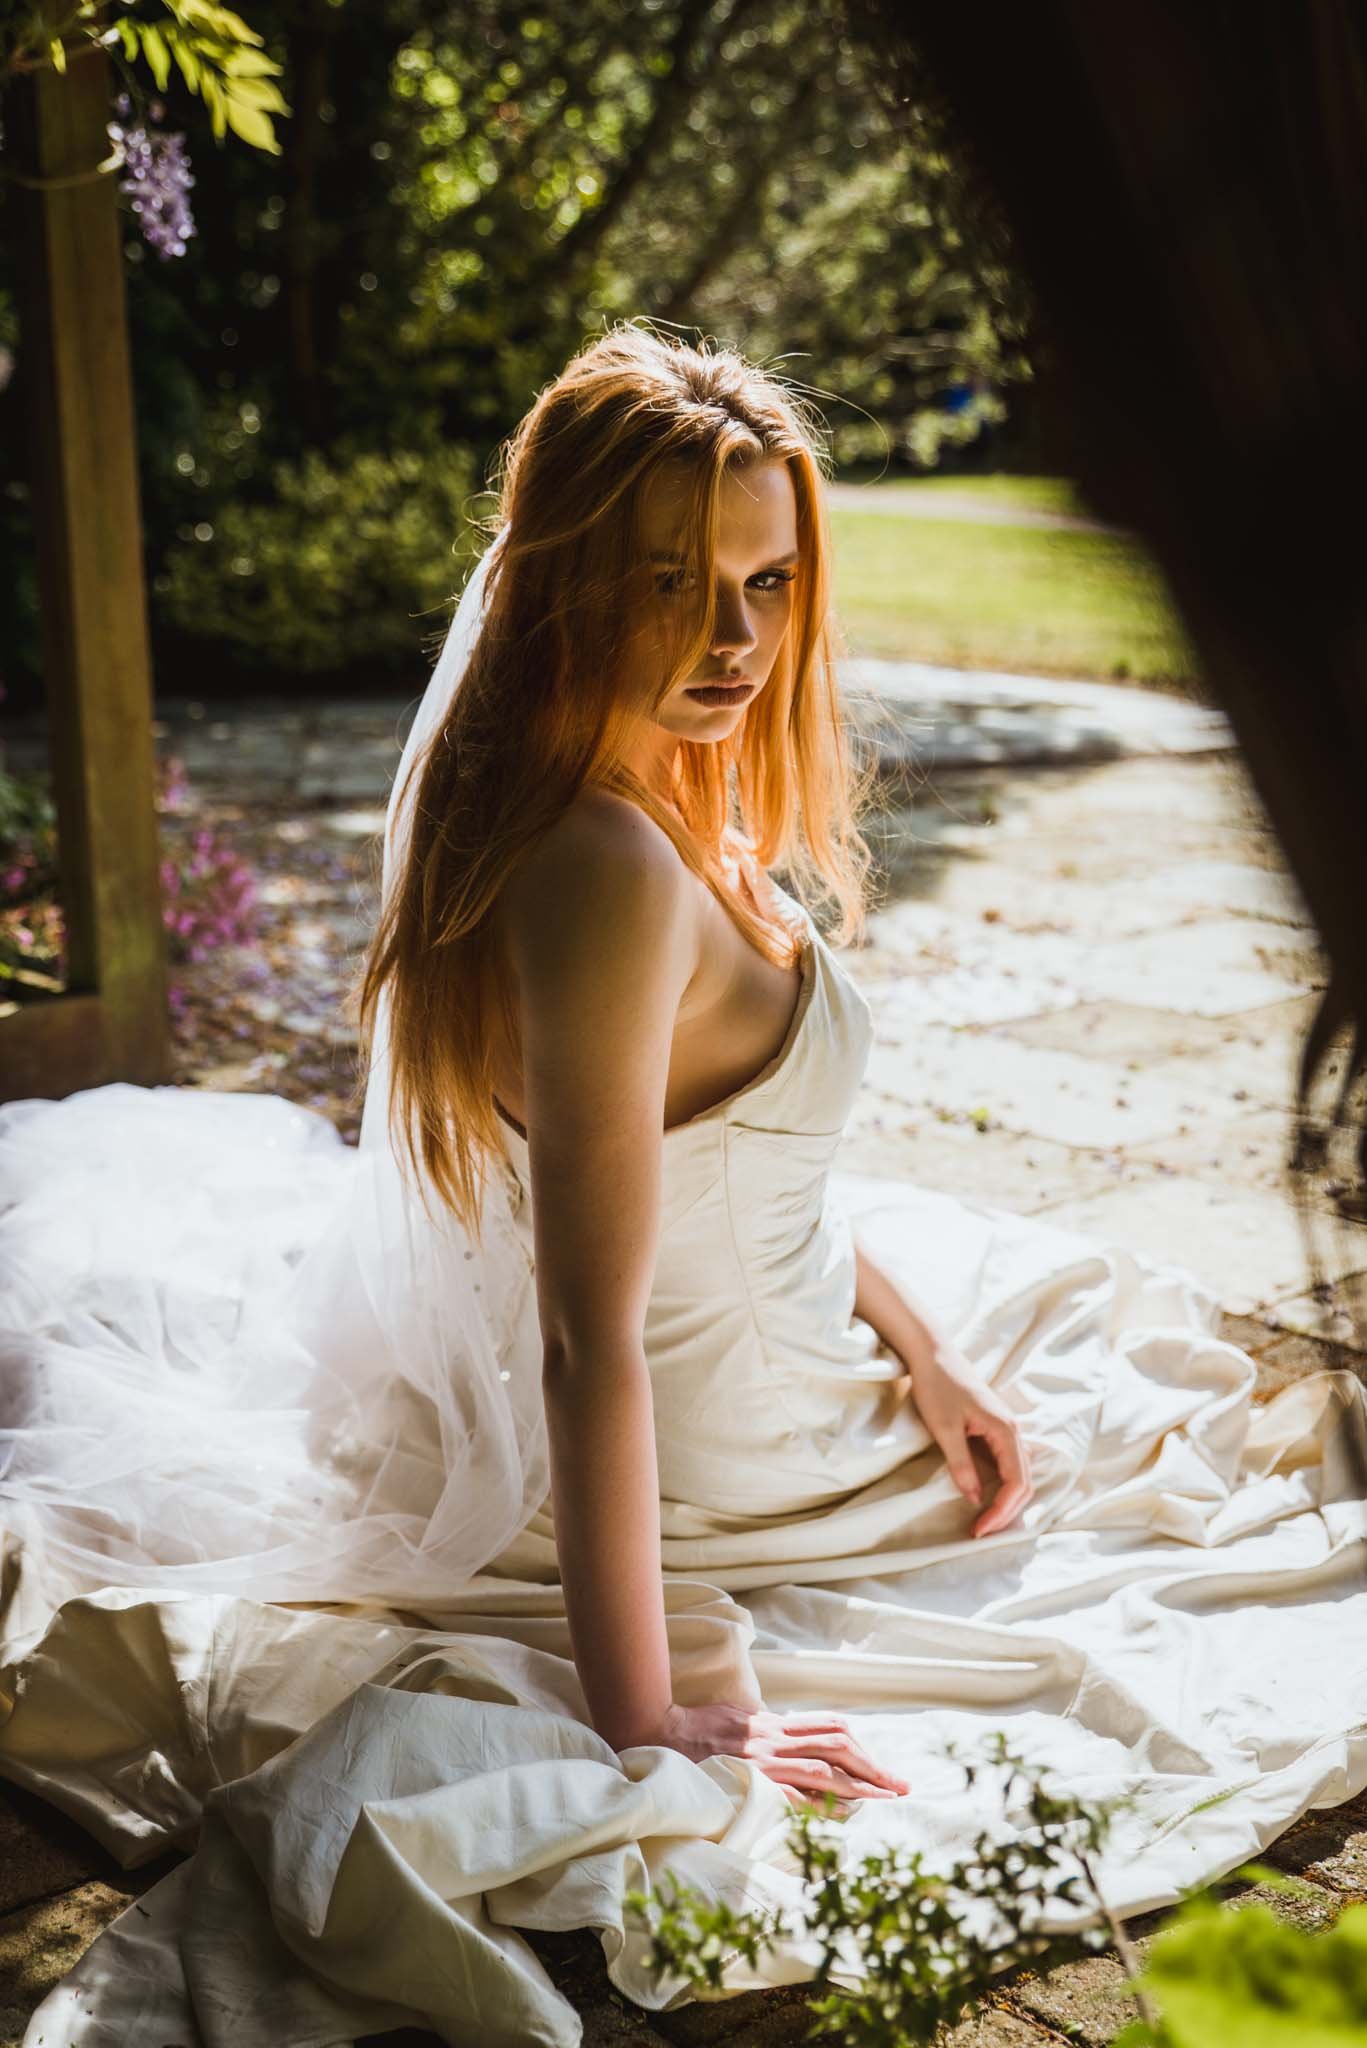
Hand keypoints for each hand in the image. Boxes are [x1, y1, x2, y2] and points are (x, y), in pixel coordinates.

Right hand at [655, 1701, 909, 1806]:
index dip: (861, 1747)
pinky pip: (790, 1794)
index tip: (883, 1768)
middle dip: (872, 1766)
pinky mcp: (748, 1780)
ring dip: (857, 1785)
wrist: (661, 1732)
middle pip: (836, 1746)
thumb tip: (790, 1735)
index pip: (830, 1729)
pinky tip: (839, 1815)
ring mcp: (762, 1761)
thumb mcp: (740, 1718)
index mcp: (774, 1724)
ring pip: (821, 1769)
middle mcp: (774, 1739)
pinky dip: (817, 1804)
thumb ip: (767, 1728)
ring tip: (884, 1799)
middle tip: (900, 1786)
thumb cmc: (699, 1728)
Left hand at [904, 1334, 1032, 1537]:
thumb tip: (975, 1499)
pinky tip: (987, 1495)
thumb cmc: (937, 1386)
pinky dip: (1002, 1485)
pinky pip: (1008, 1463)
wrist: (932, 1353)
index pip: (1016, 1483)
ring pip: (1019, 1474)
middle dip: (1007, 1512)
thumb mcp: (945, 1429)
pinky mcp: (995, 1427)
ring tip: (986, 1520)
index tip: (979, 1529)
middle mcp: (1014, 1431)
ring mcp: (1006, 1428)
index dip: (1001, 1511)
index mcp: (1006, 1431)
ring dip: (1007, 1500)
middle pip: (1024, 1483)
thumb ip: (961, 1465)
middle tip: (981, 1531)